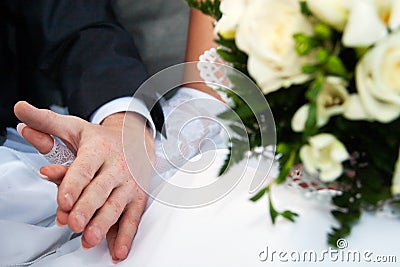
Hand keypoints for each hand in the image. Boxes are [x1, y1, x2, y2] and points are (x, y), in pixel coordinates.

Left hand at [15, 101, 154, 261]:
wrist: (136, 139)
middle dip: (87, 208)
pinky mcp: (138, 197)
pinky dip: (126, 236)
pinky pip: (133, 217)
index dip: (73, 183)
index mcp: (99, 148)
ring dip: (105, 224)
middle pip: (101, 189)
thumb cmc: (102, 139)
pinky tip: (118, 250)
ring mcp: (129, 183)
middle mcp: (117, 166)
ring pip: (117, 205)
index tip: (63, 200)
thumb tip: (21, 112)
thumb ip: (46, 123)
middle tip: (73, 223)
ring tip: (90, 238)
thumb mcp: (74, 127)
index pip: (85, 167)